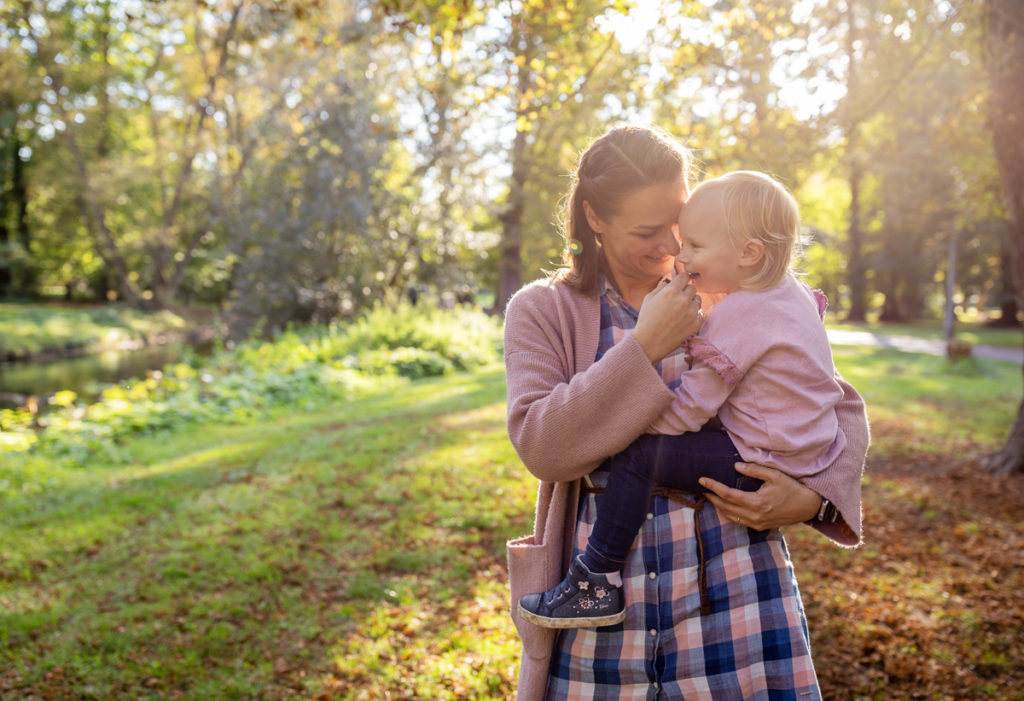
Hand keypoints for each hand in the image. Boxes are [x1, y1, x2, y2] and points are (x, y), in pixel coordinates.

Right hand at [632, 274, 701, 363]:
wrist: (649, 343)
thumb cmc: (646, 320)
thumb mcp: (649, 298)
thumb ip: (662, 286)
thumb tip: (671, 281)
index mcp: (671, 291)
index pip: (685, 276)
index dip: (681, 280)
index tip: (679, 284)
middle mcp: (683, 300)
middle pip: (692, 288)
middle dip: (685, 292)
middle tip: (677, 300)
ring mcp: (691, 312)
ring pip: (698, 300)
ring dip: (691, 303)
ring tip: (679, 311)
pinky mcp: (696, 324)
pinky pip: (699, 313)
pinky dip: (693, 314)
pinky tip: (682, 320)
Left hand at [699, 462, 820, 529]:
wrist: (808, 507)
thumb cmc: (792, 488)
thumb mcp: (775, 475)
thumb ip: (754, 470)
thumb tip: (735, 466)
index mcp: (757, 503)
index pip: (728, 495)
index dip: (713, 487)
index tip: (702, 480)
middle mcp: (755, 516)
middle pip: (725, 507)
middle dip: (712, 497)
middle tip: (702, 488)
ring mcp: (757, 524)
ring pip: (730, 516)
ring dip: (719, 506)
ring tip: (710, 495)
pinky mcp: (760, 527)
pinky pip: (739, 521)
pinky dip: (729, 513)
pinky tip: (725, 505)